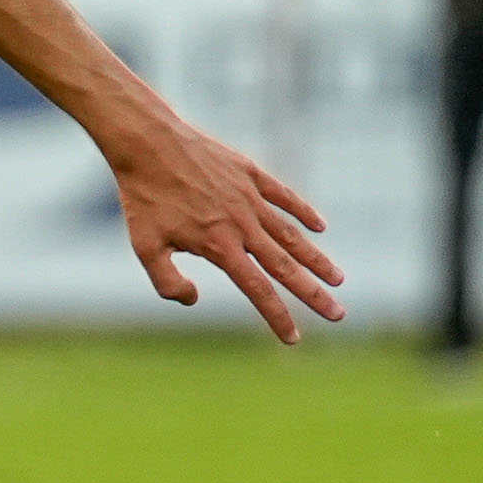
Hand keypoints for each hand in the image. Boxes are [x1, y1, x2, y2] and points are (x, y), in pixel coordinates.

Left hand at [108, 115, 344, 343]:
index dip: (277, 316)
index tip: (293, 339)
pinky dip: (304, 212)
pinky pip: (284, 196)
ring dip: (316, 259)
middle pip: (285, 267)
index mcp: (219, 246)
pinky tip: (319, 227)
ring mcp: (250, 198)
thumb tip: (194, 300)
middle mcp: (242, 225)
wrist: (148, 143)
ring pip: (291, 234)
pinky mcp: (250, 173)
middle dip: (313, 294)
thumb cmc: (143, 198)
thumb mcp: (145, 247)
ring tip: (337, 279)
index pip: (257, 290)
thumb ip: (167, 281)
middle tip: (339, 314)